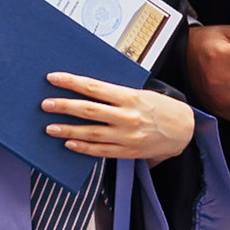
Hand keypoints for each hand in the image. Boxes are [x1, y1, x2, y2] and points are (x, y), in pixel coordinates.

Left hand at [44, 73, 195, 163]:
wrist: (184, 130)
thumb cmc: (162, 109)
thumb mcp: (142, 93)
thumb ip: (117, 93)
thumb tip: (88, 88)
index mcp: (130, 97)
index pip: (94, 87)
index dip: (71, 82)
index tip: (53, 78)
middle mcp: (127, 117)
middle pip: (88, 110)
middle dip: (64, 106)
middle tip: (45, 105)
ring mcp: (126, 136)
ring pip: (90, 133)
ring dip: (68, 130)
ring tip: (50, 128)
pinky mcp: (127, 152)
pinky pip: (100, 151)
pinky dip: (83, 148)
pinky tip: (70, 144)